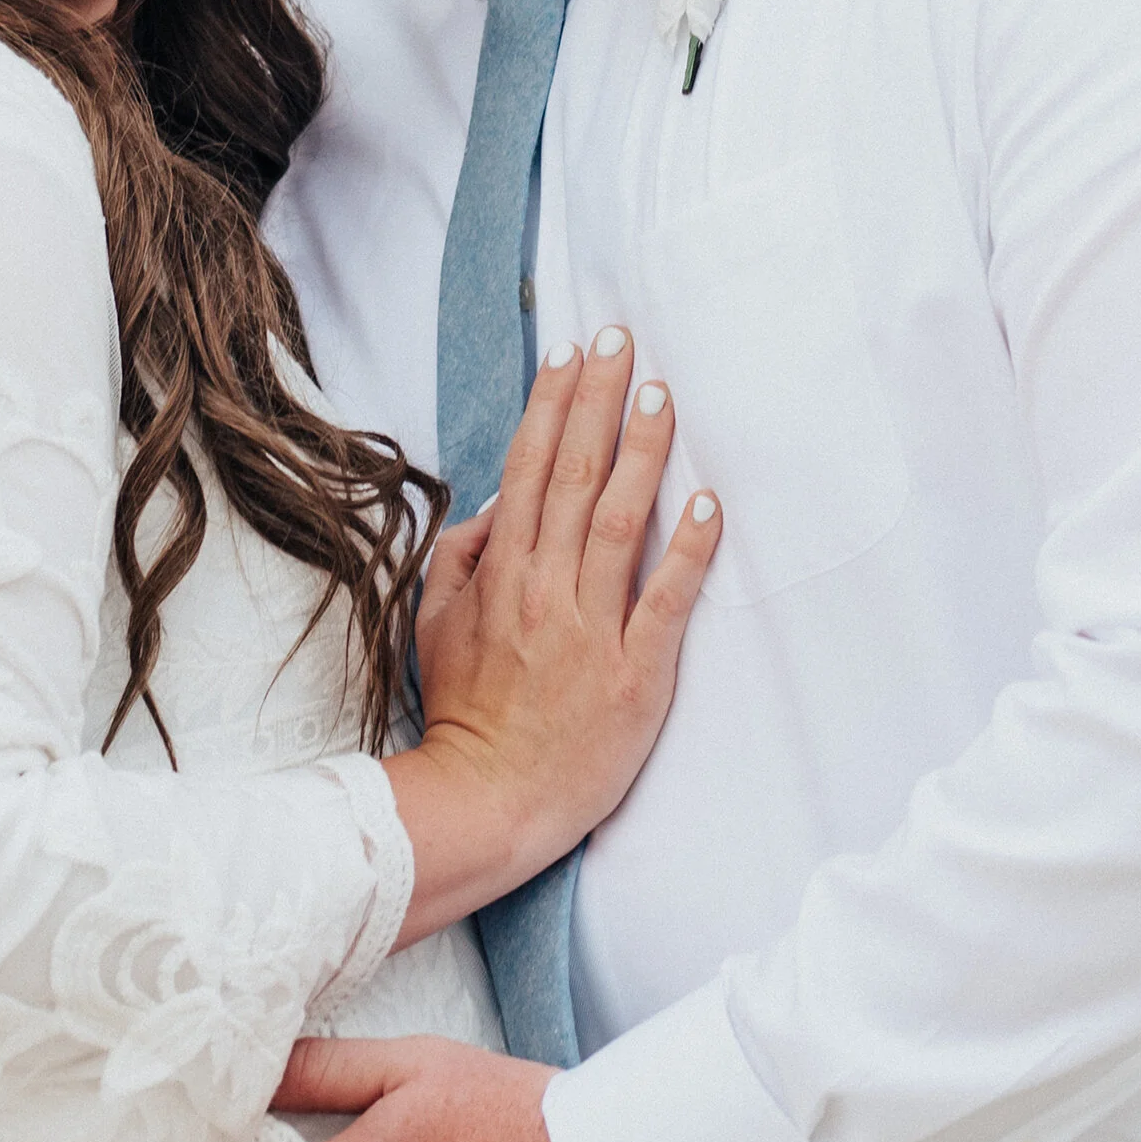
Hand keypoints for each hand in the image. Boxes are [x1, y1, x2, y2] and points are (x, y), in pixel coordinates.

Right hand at [387, 329, 720, 940]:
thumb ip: (459, 562)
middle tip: (624, 340)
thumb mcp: (434, 629)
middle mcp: (544, 588)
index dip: (552, 405)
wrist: (490, 801)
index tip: (573, 353)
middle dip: (600, 400)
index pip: (529, 469)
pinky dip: (685, 548)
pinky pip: (664, 598)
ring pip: (617, 520)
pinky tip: (705, 500)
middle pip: (574, 475)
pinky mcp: (636, 671)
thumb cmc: (467, 717)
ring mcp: (591, 627)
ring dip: (642, 452)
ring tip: (662, 394)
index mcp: (500, 575)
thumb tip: (493, 507)